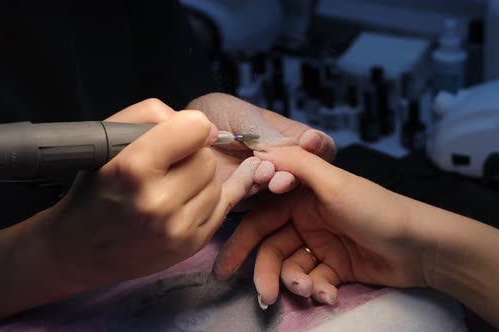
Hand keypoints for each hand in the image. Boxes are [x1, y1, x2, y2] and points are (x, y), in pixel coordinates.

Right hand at [39, 99, 257, 287]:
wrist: (80, 252)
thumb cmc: (93, 191)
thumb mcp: (107, 140)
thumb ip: (149, 115)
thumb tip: (200, 125)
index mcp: (132, 169)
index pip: (193, 129)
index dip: (192, 126)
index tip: (186, 132)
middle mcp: (157, 202)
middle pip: (207, 158)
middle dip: (193, 156)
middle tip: (170, 166)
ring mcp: (176, 228)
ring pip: (216, 183)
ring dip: (200, 180)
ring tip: (172, 187)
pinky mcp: (191, 246)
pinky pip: (220, 207)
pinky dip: (205, 201)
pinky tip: (182, 203)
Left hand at [187, 93, 335, 194]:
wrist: (179, 129)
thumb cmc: (216, 114)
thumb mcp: (247, 115)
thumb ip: (274, 132)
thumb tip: (307, 145)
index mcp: (287, 139)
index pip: (318, 146)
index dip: (319, 146)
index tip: (310, 143)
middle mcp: (280, 163)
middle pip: (306, 173)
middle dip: (297, 171)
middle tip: (285, 169)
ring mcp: (262, 182)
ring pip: (282, 188)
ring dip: (277, 181)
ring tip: (264, 172)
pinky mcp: (241, 198)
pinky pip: (255, 199)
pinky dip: (254, 189)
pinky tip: (249, 179)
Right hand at [212, 146, 427, 306]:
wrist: (422, 247)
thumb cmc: (377, 210)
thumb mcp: (334, 183)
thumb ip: (297, 163)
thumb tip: (258, 151)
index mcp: (303, 194)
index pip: (262, 217)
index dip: (243, 240)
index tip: (224, 265)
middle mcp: (308, 217)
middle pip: (273, 247)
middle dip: (267, 271)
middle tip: (263, 295)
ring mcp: (321, 243)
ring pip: (292, 267)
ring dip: (296, 282)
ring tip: (310, 291)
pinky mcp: (335, 266)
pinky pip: (314, 279)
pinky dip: (318, 289)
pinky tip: (329, 293)